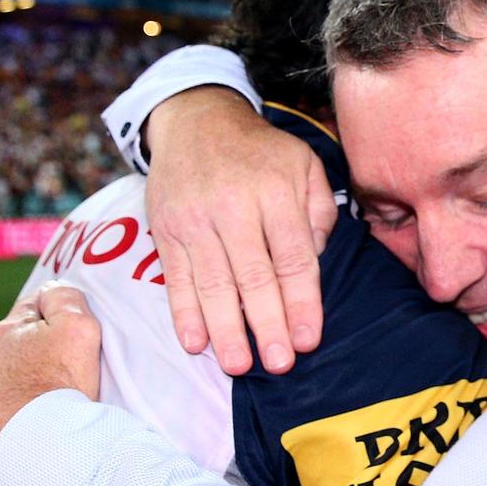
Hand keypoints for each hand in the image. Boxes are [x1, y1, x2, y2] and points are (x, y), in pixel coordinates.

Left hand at [0, 282, 101, 483]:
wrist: (35, 452)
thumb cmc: (62, 388)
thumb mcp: (80, 329)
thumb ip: (66, 299)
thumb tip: (51, 288)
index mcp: (6, 332)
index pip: (32, 308)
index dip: (55, 319)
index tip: (70, 339)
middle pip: (9, 349)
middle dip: (30, 358)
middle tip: (60, 380)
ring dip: (10, 392)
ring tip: (39, 411)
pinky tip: (16, 433)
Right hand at [145, 86, 335, 375]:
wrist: (196, 120)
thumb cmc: (261, 153)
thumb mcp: (304, 165)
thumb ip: (320, 211)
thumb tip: (316, 259)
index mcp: (276, 192)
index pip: (293, 258)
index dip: (302, 302)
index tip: (309, 339)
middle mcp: (234, 207)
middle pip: (254, 277)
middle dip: (268, 324)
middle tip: (280, 363)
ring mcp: (196, 220)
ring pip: (213, 283)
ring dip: (226, 329)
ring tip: (238, 365)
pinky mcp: (166, 230)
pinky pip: (177, 278)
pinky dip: (184, 313)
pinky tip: (195, 342)